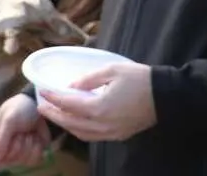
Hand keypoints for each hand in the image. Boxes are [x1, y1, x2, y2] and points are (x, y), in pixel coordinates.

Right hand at [0, 94, 50, 169]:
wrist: (41, 104)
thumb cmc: (20, 108)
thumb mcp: (9, 118)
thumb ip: (1, 138)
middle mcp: (4, 146)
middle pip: (7, 159)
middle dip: (16, 146)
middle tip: (19, 132)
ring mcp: (18, 150)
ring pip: (21, 160)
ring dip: (27, 144)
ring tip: (28, 132)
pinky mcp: (31, 152)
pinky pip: (33, 159)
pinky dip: (36, 147)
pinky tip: (35, 137)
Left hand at [38, 62, 156, 141]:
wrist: (165, 96)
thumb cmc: (140, 78)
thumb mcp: (112, 70)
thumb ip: (89, 79)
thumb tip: (71, 86)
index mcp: (100, 107)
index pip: (69, 104)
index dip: (54, 97)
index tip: (43, 91)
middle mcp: (102, 124)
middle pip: (71, 123)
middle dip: (54, 114)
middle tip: (42, 106)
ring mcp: (110, 133)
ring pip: (80, 133)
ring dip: (65, 124)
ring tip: (55, 114)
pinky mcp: (118, 135)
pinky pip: (92, 136)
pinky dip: (79, 130)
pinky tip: (75, 122)